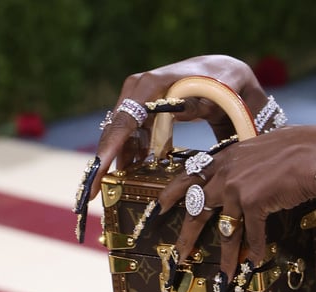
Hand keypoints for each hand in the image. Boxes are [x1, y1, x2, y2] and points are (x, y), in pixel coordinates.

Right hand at [87, 55, 267, 200]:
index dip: (107, 152)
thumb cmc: (224, 81)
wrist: (223, 73)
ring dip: (117, 164)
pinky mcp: (144, 110)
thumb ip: (200, 103)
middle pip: (114, 132)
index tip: (96, 177)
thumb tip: (178, 111)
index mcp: (152, 84)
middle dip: (102, 164)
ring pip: (121, 137)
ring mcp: (139, 99)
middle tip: (91, 195)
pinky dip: (131, 156)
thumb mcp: (219, 93)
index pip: (124, 122)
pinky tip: (132, 176)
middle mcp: (138, 89)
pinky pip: (131, 137)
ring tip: (111, 192)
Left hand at [156, 124, 315, 283]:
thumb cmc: (296, 148)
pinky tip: (257, 263)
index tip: (160, 206)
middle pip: (197, 208)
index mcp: (226, 158)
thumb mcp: (261, 149)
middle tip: (178, 255)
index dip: (173, 192)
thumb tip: (243, 180)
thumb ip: (245, 164)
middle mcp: (225, 173)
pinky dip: (257, 250)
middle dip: (186, 236)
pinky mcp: (252, 201)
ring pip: (226, 230)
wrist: (315, 153)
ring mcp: (236, 188)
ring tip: (223, 278)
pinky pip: (253, 234)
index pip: (191, 175)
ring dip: (227, 257)